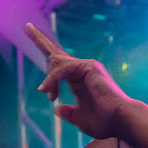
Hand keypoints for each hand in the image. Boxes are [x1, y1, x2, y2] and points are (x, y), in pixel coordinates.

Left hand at [26, 22, 133, 139]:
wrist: (120, 121)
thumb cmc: (105, 122)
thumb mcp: (80, 119)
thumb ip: (69, 113)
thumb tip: (57, 109)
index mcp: (80, 80)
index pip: (61, 65)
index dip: (48, 62)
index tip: (38, 67)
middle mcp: (83, 69)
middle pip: (57, 53)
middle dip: (40, 40)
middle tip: (27, 26)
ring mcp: (87, 66)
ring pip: (57, 62)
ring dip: (49, 79)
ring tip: (47, 94)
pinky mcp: (89, 66)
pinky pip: (62, 69)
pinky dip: (53, 79)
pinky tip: (48, 91)